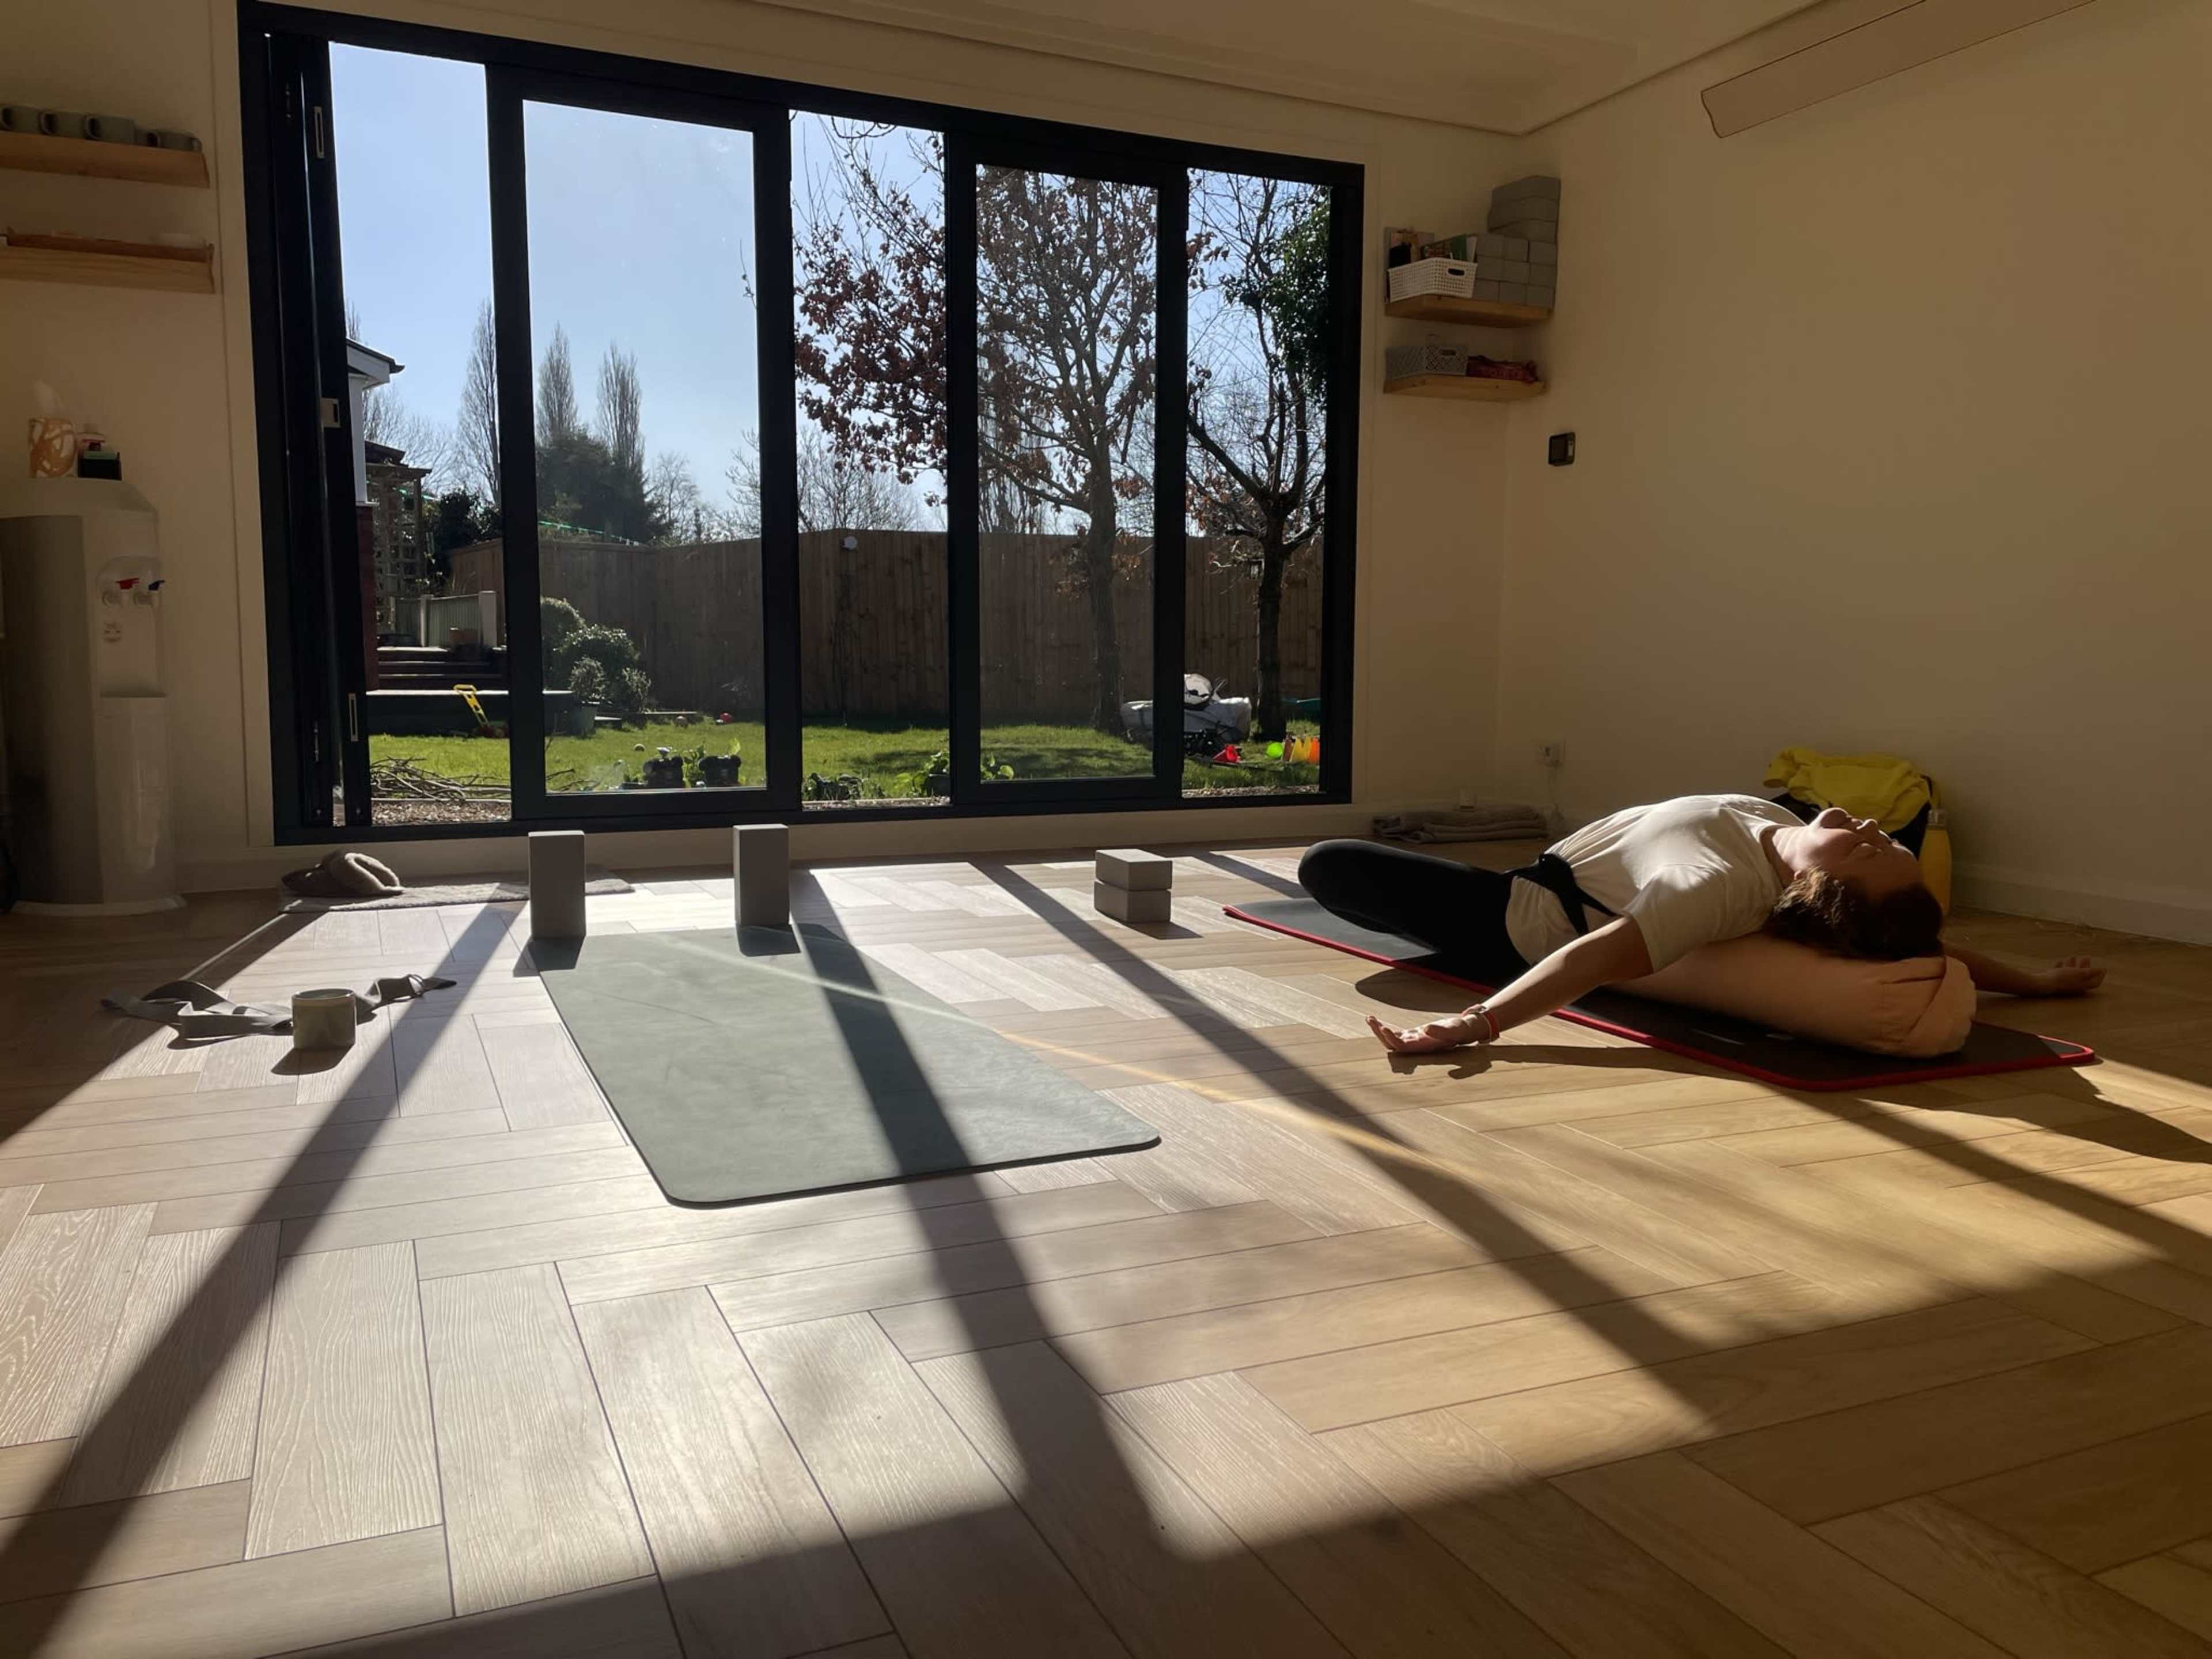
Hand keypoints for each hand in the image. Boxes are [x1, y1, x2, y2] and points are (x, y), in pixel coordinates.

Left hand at [1367, 1011, 1485, 1053]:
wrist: (1465, 1031)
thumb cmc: (1460, 1031)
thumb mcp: (1453, 1030)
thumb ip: (1441, 1031)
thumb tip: (1427, 1029)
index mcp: (1424, 1047)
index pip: (1403, 1047)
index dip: (1392, 1040)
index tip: (1384, 1028)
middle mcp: (1416, 1046)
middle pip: (1392, 1044)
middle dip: (1380, 1034)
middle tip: (1371, 1020)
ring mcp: (1413, 1041)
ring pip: (1391, 1039)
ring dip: (1379, 1030)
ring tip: (1369, 1018)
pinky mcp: (1413, 1035)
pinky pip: (1395, 1033)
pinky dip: (1384, 1028)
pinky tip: (1375, 1020)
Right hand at [2035, 956, 2105, 995]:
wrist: (2042, 983)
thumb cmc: (2062, 978)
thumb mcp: (2080, 973)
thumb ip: (2091, 972)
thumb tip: (2103, 969)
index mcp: (2082, 986)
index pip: (2095, 982)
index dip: (2100, 975)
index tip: (2103, 968)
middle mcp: (2073, 986)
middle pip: (2083, 977)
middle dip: (2086, 967)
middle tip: (2087, 957)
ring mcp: (2063, 984)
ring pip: (2071, 974)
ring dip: (2073, 965)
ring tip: (2073, 956)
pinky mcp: (2053, 980)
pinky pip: (2059, 973)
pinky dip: (2061, 966)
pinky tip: (2060, 961)